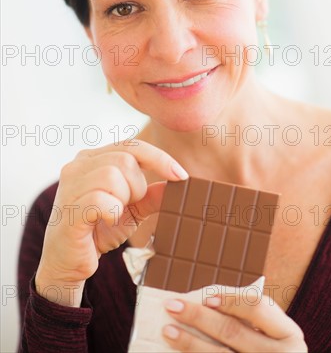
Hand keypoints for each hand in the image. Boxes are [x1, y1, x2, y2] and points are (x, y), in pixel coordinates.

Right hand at [35, 140, 187, 305]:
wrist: (69, 263)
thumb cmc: (99, 231)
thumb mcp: (131, 210)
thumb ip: (151, 195)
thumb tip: (179, 182)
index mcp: (92, 159)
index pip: (131, 145)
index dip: (159, 158)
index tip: (181, 176)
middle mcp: (78, 166)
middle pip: (125, 159)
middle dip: (137, 186)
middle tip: (128, 206)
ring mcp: (70, 186)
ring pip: (112, 176)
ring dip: (123, 199)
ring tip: (114, 214)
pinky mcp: (69, 208)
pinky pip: (100, 199)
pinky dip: (112, 212)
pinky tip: (106, 221)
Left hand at [162, 291, 306, 351]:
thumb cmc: (271, 351)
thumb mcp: (273, 334)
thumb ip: (249, 317)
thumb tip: (203, 300)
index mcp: (289, 335)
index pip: (257, 308)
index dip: (230, 300)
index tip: (204, 297)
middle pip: (232, 331)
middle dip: (198, 316)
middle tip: (172, 305)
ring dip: (190, 343)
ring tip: (168, 331)